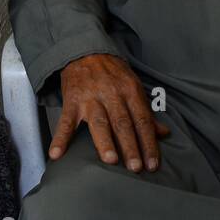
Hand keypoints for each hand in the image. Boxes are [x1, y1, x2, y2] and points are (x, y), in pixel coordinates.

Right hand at [51, 53, 169, 172]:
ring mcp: (90, 98)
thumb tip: (164, 133)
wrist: (84, 50)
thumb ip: (146, 111)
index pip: (142, 120)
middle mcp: (111, 94)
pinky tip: (56, 154)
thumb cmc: (112, 73)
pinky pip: (65, 122)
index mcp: (130, 90)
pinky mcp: (71, 101)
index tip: (152, 164)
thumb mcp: (132, 85)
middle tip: (136, 168)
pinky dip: (60, 138)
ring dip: (105, 142)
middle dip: (130, 146)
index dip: (148, 143)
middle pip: (123, 123)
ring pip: (99, 122)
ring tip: (110, 160)